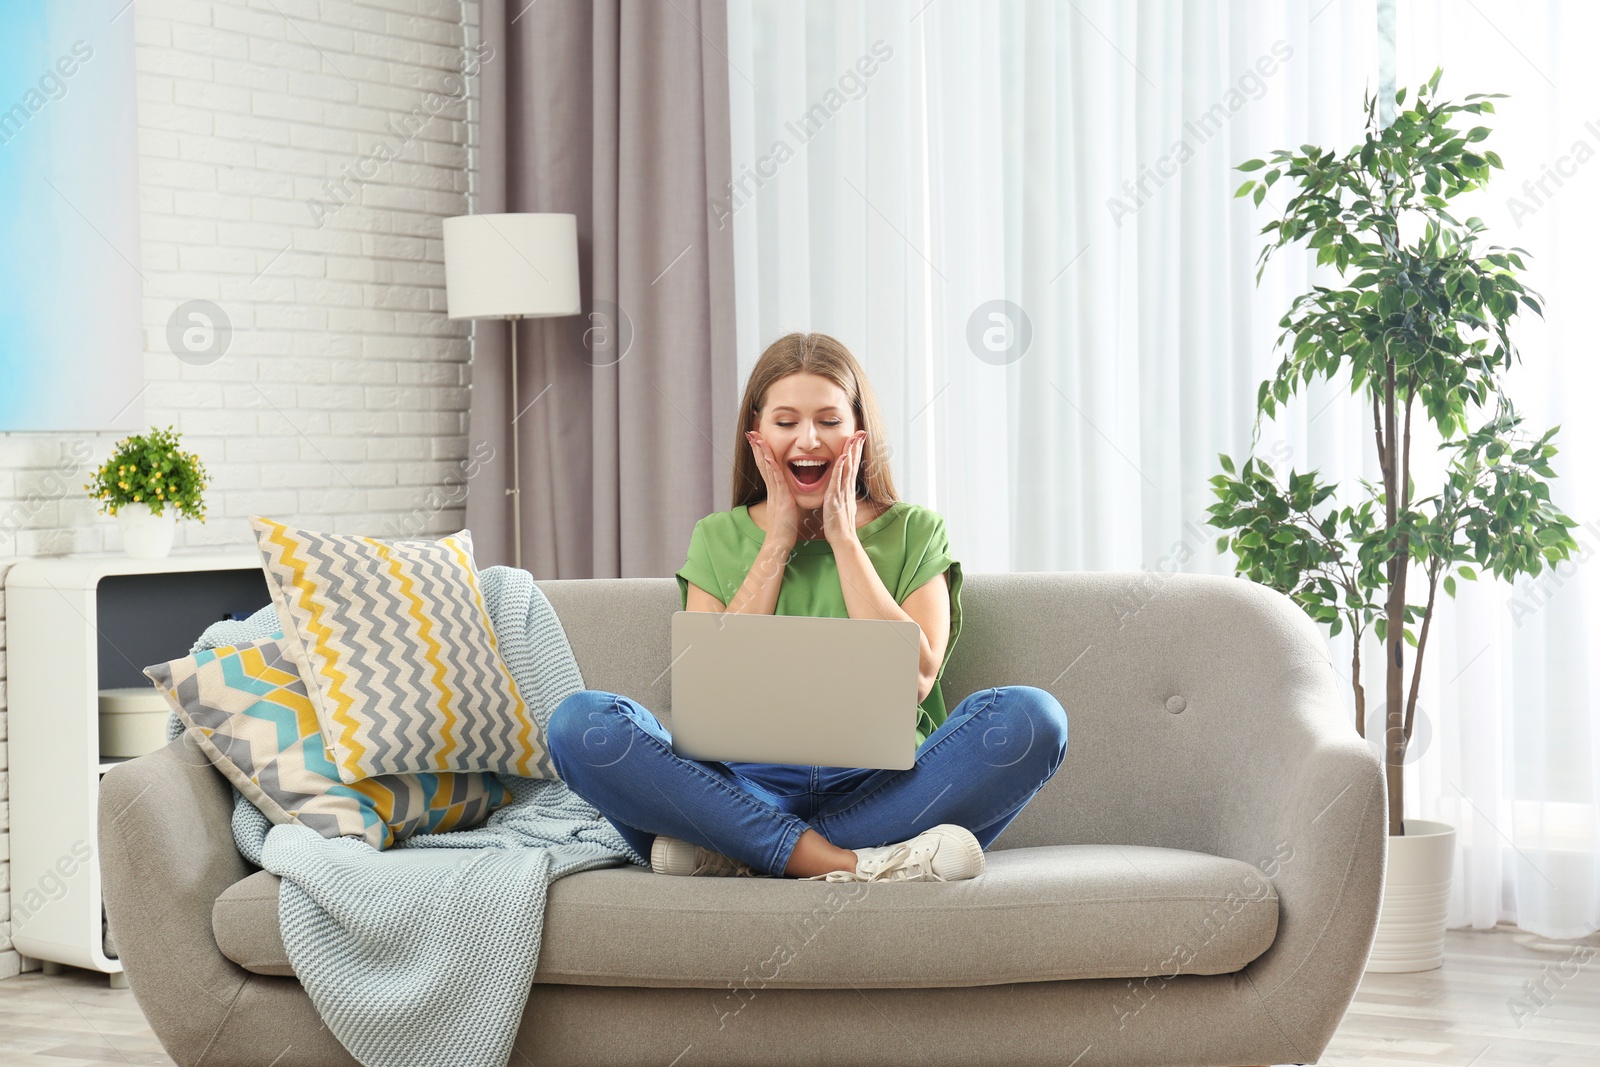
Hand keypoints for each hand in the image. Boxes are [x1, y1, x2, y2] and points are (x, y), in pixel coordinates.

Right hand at [746, 430, 800, 546]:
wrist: (780, 542)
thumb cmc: (785, 527)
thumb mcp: (785, 507)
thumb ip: (785, 497)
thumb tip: (787, 493)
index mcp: (775, 489)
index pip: (766, 466)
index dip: (761, 452)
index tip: (757, 439)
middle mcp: (773, 488)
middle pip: (762, 463)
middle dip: (757, 447)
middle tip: (751, 432)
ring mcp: (776, 492)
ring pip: (767, 468)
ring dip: (761, 452)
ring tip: (756, 438)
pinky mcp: (781, 498)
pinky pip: (775, 480)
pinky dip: (770, 467)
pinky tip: (767, 457)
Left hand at [823, 431, 865, 546]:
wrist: (843, 539)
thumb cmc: (841, 525)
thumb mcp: (843, 506)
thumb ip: (844, 496)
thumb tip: (845, 491)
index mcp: (847, 490)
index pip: (853, 466)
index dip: (856, 452)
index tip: (858, 439)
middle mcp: (847, 489)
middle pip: (853, 463)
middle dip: (857, 447)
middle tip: (861, 432)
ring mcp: (842, 492)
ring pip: (848, 469)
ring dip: (851, 453)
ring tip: (854, 438)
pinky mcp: (835, 498)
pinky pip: (838, 480)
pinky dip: (841, 468)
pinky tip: (843, 457)